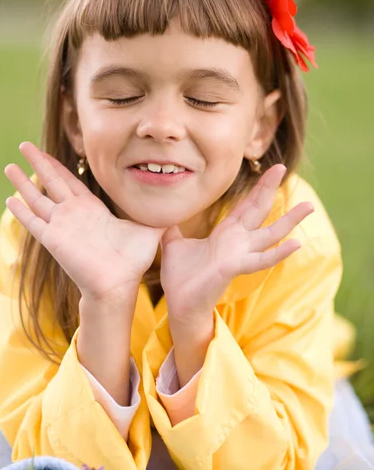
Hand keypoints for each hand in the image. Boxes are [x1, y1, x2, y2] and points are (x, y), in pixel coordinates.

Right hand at [4, 142, 166, 308]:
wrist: (120, 284)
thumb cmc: (133, 261)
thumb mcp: (148, 229)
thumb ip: (158, 213)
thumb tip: (179, 203)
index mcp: (92, 209)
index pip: (71, 181)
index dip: (59, 166)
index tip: (47, 152)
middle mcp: (73, 214)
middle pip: (51, 181)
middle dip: (38, 163)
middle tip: (23, 145)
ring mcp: (62, 226)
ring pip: (38, 198)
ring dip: (23, 182)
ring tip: (8, 166)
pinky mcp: (54, 239)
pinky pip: (34, 222)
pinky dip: (22, 211)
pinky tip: (9, 199)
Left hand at [159, 164, 314, 320]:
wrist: (179, 304)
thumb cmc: (180, 277)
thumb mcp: (173, 244)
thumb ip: (172, 227)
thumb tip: (161, 212)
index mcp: (225, 233)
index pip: (245, 205)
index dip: (257, 187)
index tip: (269, 168)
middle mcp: (237, 241)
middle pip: (258, 209)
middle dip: (269, 188)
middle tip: (284, 165)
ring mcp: (240, 254)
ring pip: (270, 233)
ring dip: (290, 220)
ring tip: (309, 206)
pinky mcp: (235, 268)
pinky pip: (261, 259)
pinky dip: (278, 253)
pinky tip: (295, 244)